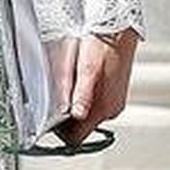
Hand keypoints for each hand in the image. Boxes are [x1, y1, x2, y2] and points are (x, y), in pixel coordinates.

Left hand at [61, 25, 139, 146]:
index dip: (61, 133)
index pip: (78, 138)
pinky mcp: (114, 94)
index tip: (50, 121)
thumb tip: (76, 114)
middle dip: (66, 120)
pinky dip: (83, 99)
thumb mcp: (86, 69)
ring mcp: (114, 102)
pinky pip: (94, 105)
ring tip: (69, 87)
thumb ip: (81, 94)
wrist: (119, 31)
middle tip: (57, 99)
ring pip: (87, 116)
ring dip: (75, 107)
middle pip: (81, 128)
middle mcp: (111, 109)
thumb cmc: (103, 46)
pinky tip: (80, 82)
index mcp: (104, 107)